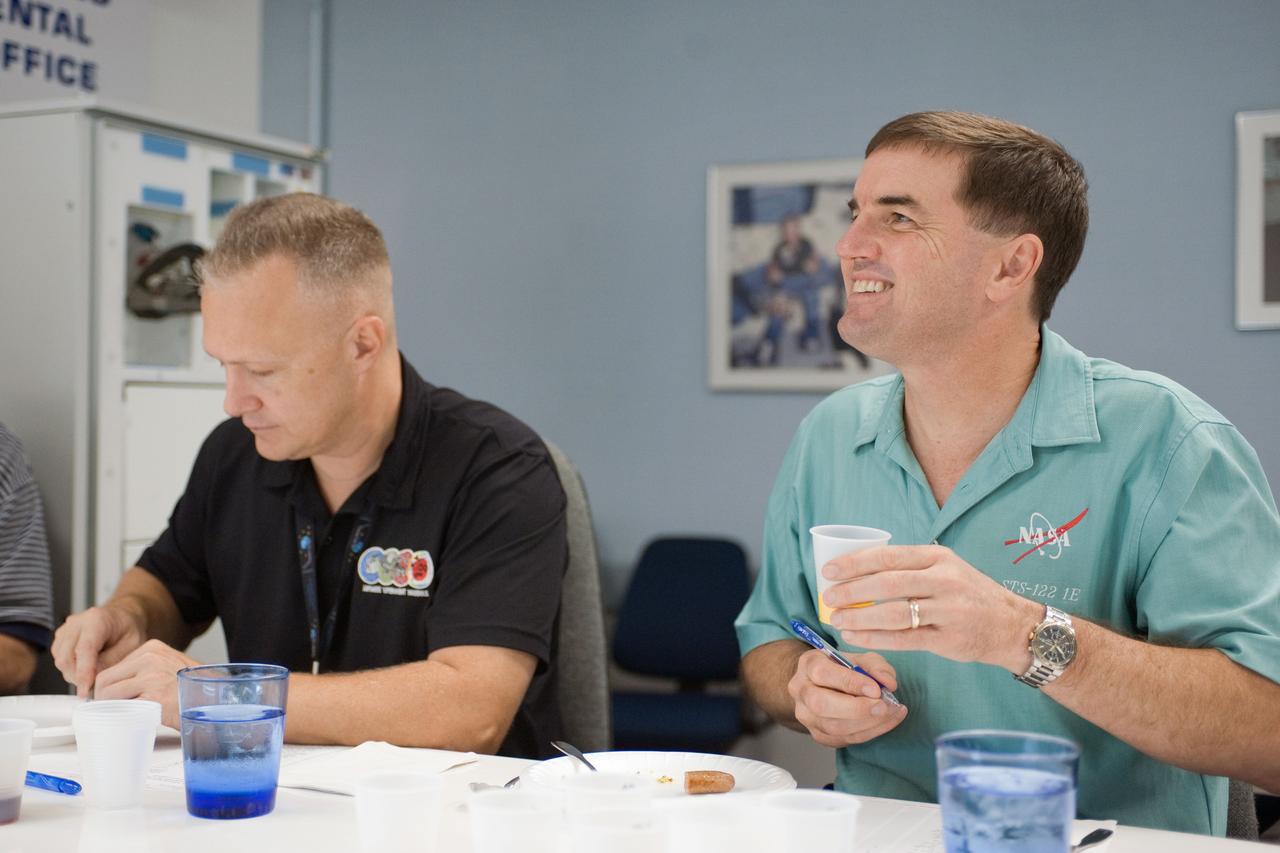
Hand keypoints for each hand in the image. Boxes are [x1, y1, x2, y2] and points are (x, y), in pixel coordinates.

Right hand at [51, 605, 147, 697]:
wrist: (122, 617)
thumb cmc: (128, 629)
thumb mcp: (132, 644)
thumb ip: (112, 661)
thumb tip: (93, 679)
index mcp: (97, 619)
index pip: (84, 649)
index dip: (84, 672)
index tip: (86, 691)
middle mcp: (76, 623)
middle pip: (66, 658)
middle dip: (79, 677)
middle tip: (95, 686)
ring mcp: (65, 630)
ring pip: (61, 661)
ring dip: (74, 674)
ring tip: (94, 674)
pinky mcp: (60, 639)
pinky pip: (60, 660)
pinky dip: (71, 669)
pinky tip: (87, 668)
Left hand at [93, 640, 197, 728]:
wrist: (218, 702)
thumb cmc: (193, 690)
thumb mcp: (168, 668)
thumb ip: (143, 671)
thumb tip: (112, 687)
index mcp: (152, 648)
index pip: (113, 668)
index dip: (111, 688)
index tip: (116, 701)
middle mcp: (150, 658)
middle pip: (105, 681)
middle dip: (106, 699)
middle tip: (115, 713)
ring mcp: (152, 677)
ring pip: (109, 695)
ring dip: (113, 709)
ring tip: (127, 717)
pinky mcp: (154, 697)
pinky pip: (124, 710)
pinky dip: (124, 718)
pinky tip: (136, 722)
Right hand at [787, 648, 906, 746]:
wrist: (824, 686)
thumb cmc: (843, 669)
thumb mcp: (860, 658)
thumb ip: (875, 666)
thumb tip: (888, 683)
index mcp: (809, 665)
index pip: (823, 674)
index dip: (850, 683)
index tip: (876, 689)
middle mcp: (801, 690)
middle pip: (821, 705)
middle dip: (857, 709)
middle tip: (883, 707)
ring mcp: (806, 715)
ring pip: (833, 727)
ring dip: (867, 723)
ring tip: (891, 713)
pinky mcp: (817, 734)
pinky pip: (842, 739)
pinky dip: (868, 733)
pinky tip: (885, 722)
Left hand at [825, 544, 1040, 671]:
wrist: (1013, 626)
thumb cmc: (969, 595)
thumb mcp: (947, 569)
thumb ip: (911, 568)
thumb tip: (859, 572)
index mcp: (939, 557)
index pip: (889, 556)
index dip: (854, 563)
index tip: (829, 570)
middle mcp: (944, 580)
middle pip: (887, 584)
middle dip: (852, 591)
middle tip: (828, 597)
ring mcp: (948, 610)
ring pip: (893, 613)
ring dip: (859, 618)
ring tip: (837, 620)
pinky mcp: (948, 639)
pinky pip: (904, 639)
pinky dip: (875, 638)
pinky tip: (856, 637)